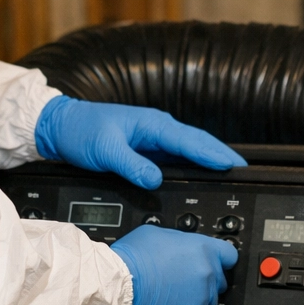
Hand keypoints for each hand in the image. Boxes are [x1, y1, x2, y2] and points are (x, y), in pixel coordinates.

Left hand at [33, 97, 245, 189]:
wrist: (59, 126)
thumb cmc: (81, 131)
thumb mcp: (104, 150)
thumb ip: (131, 165)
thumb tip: (155, 180)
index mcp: (152, 124)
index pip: (190, 141)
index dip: (213, 154)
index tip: (234, 164)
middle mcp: (156, 128)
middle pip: (196, 142)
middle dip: (220, 154)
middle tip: (243, 167)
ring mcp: (152, 137)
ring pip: (188, 148)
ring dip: (208, 157)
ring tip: (230, 170)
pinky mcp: (145, 147)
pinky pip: (175, 155)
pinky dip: (191, 162)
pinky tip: (198, 172)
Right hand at [109, 225, 238, 304]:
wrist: (118, 285)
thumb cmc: (132, 258)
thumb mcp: (158, 234)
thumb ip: (180, 242)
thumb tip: (183, 248)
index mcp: (202, 249)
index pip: (229, 255)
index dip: (220, 259)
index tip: (215, 264)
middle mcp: (207, 273)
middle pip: (219, 280)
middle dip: (205, 280)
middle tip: (184, 281)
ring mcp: (201, 298)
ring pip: (209, 302)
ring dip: (196, 299)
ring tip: (173, 296)